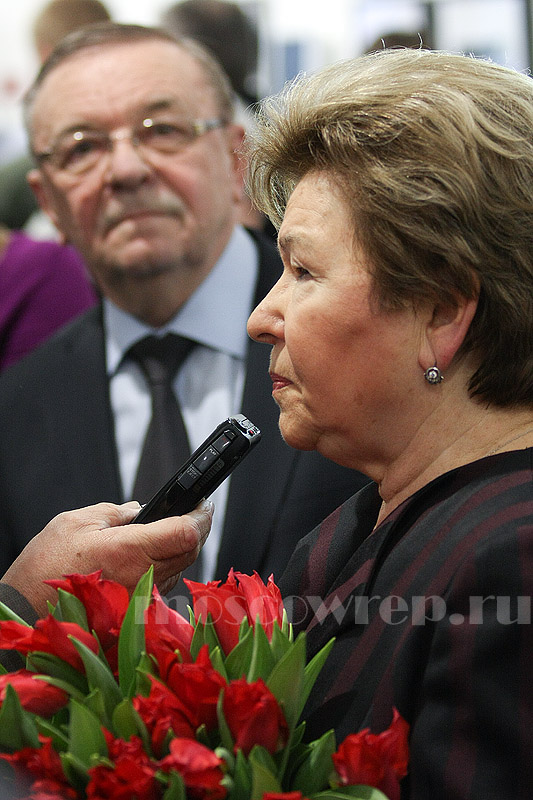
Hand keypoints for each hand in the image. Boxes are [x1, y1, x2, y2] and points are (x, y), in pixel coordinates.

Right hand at [1, 500, 212, 615]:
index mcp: (129, 552)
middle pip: (190, 552)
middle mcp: (141, 580)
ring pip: (180, 570)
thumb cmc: (45, 567)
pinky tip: (153, 556)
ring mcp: (140, 600)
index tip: (202, 503)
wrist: (25, 611)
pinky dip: (167, 568)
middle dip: (197, 529)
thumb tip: (141, 510)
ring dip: (183, 549)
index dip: (201, 516)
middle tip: (194, 510)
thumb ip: (116, 512)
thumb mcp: (77, 522)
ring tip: (173, 529)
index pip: (186, 534)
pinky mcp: (135, 613)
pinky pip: (163, 586)